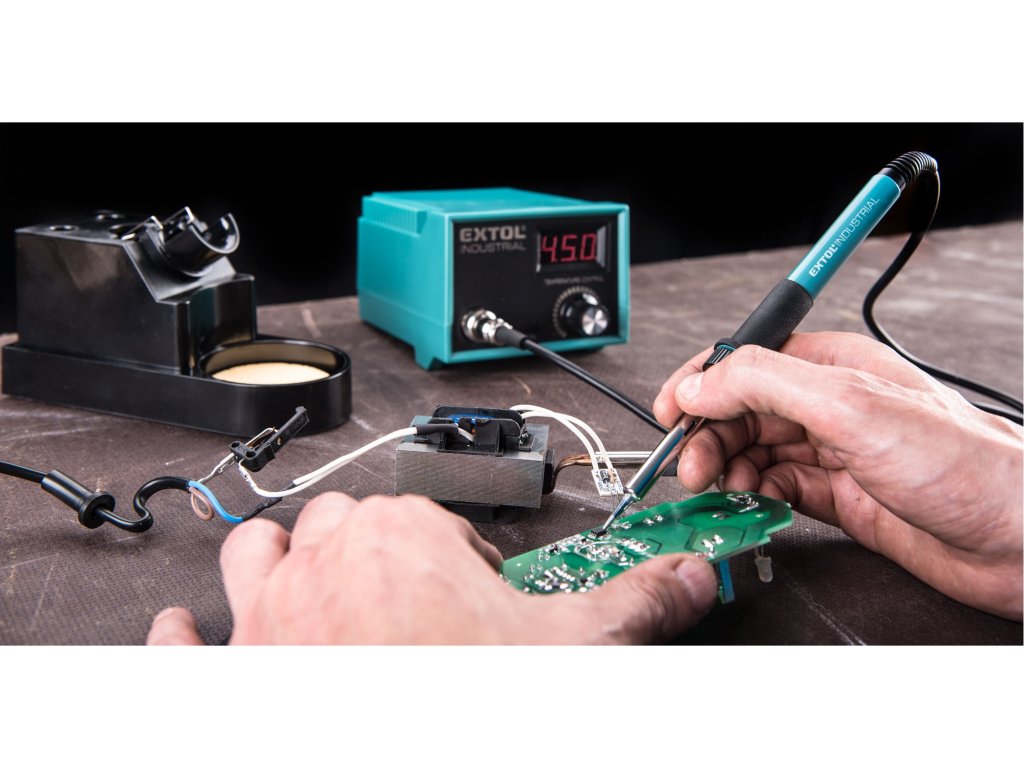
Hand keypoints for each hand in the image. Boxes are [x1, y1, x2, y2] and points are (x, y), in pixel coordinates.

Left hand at [147, 492, 716, 643]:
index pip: (426, 515)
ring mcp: (266, 618)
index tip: (469, 582)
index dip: (452, 549)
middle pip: (339, 523)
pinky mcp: (224, 678)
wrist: (408, 753)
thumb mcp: (573, 646)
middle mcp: (326, 562)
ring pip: (253, 552)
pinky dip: (178, 639)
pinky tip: (178, 633)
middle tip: (396, 583)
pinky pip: (179, 646)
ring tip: (291, 573)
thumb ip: (637, 603)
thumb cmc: (473, 697)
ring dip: (267, 558)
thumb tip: (689, 580)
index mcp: (403, 537)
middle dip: (366, 544)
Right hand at [653, 332, 1022, 619]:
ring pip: (753, 453)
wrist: (1015, 537)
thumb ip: (764, 384)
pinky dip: (752, 498)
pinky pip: (775, 490)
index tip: (669, 414)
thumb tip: (700, 382)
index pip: (744, 364)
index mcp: (831, 366)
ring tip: (720, 490)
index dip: (700, 386)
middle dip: (708, 437)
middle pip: (741, 412)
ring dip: (726, 470)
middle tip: (692, 469)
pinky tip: (750, 505)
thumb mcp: (849, 405)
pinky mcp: (838, 498)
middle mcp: (829, 406)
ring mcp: (832, 452)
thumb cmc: (961, 464)